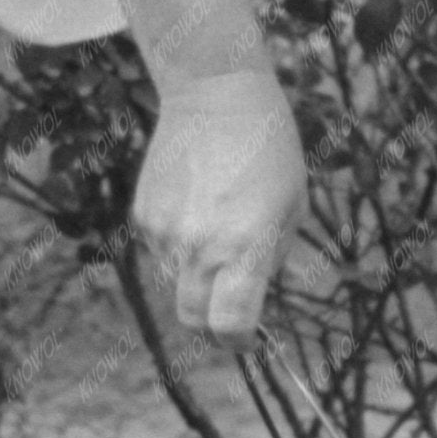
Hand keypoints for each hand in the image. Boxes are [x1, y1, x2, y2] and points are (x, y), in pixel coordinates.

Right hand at [134, 67, 307, 337]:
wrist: (215, 95)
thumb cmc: (268, 149)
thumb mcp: (292, 207)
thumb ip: (272, 260)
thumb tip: (254, 297)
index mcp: (245, 248)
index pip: (230, 325)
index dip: (240, 342)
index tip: (248, 338)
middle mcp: (199, 247)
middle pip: (194, 319)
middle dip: (213, 324)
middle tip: (230, 308)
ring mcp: (165, 233)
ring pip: (174, 285)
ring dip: (194, 278)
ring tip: (216, 231)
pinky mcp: (143, 216)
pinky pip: (159, 253)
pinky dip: (176, 247)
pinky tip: (195, 208)